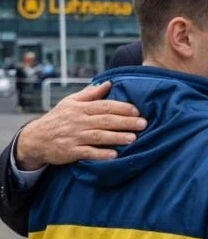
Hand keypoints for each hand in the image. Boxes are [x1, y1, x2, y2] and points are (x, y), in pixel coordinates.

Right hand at [15, 81, 146, 170]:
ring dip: (117, 137)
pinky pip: (87, 152)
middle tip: (143, 124)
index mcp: (80, 108)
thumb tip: (108, 83)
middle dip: (125, 122)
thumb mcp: (70, 102)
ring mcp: (74, 137)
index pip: (104, 106)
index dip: (121, 108)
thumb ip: (90, 94)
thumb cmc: (58, 119)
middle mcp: (78, 121)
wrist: (35, 138)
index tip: (137, 110)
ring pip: (99, 136)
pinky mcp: (70, 151)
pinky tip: (114, 155)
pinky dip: (101, 154)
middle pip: (105, 121)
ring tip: (133, 138)